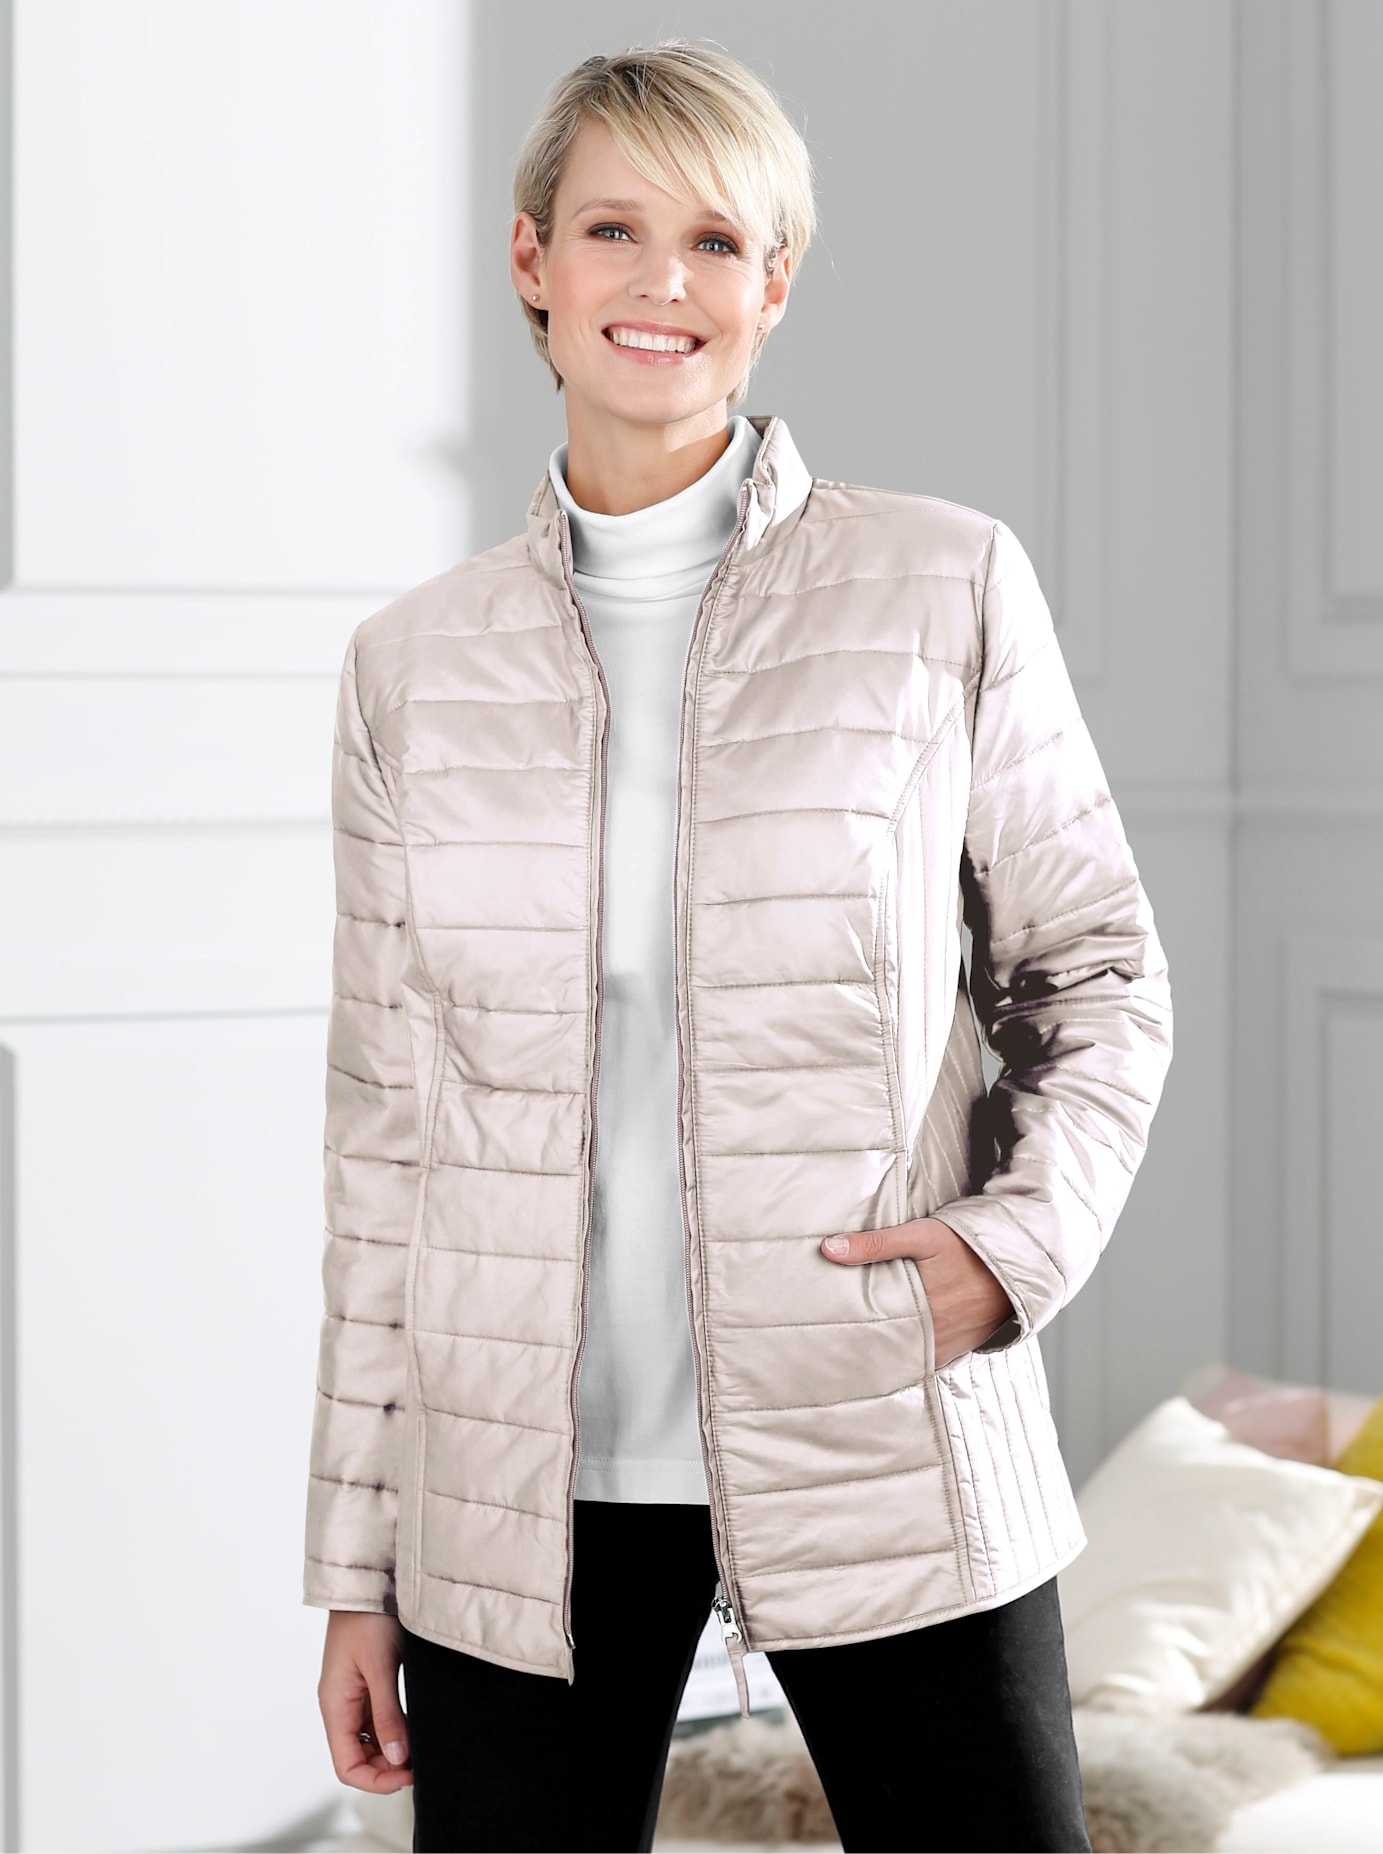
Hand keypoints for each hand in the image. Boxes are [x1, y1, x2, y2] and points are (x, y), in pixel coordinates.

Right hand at [319, 1610, 413, 1791]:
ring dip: (392, 1750)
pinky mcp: (368, 1682)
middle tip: (422, 1762)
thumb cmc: (367, 1618)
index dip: (376, 1781)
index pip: (347, 1766)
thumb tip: (397, 1758)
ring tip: (422, 1747)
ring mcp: (353, 1694)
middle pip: (358, 1757)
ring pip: (370, 1740)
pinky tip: (415, 1726)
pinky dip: (395, 1729)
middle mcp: (341, 1704)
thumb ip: (388, 1715)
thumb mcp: (380, 1667)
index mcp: (335, 1705)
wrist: (368, 1580)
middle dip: (387, 1768)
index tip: (408, 1776)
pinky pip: (377, 1719)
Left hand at [820, 1217, 1015, 1368]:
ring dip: (888, 1354)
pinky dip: (912, 1356)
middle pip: (889, 1350)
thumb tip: (828, 1249)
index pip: (873, 1335)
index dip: (848, 1340)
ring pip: (909, 1357)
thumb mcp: (923, 1236)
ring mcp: (949, 1345)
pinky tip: (893, 1350)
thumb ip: (876, 1243)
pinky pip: (930, 1358)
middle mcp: (934, 1336)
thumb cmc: (969, 1246)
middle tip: (830, 1350)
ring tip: (854, 1351)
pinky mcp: (960, 1346)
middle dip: (863, 1350)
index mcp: (919, 1312)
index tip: (822, 1341)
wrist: (1020, 1260)